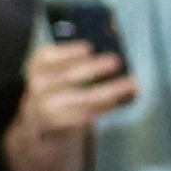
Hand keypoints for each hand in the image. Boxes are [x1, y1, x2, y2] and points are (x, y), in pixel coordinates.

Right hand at [11, 33, 136, 148]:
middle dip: (94, 68)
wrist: (41, 121)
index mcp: (38, 65)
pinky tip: (119, 100)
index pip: (47, 56)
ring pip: (83, 98)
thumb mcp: (59, 70)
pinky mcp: (59, 124)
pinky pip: (86, 115)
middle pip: (68, 76)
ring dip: (111, 90)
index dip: (69, 52)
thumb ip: (78, 59)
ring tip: (132, 84)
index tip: (89, 47)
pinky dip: (105, 107)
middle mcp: (38, 86)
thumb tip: (111, 46)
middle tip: (116, 61)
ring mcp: (45, 107)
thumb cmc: (59, 86)